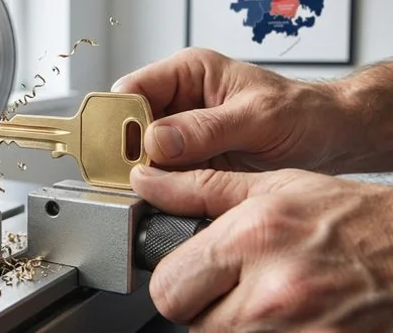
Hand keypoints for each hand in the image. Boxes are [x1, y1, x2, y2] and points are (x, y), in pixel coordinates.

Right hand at [111, 48, 349, 173]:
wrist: (330, 138)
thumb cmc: (303, 114)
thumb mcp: (259, 117)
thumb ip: (207, 129)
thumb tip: (158, 139)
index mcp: (188, 72)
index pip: (133, 89)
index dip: (122, 119)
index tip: (126, 149)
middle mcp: (178, 101)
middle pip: (130, 125)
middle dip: (129, 152)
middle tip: (138, 175)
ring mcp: (181, 133)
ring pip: (141, 154)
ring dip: (145, 174)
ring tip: (157, 189)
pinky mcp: (189, 161)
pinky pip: (162, 175)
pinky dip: (162, 188)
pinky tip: (169, 196)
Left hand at [130, 165, 392, 331]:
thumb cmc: (354, 219)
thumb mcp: (275, 186)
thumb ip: (200, 188)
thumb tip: (147, 183)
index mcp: (252, 239)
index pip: (167, 288)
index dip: (176, 281)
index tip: (193, 273)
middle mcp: (271, 293)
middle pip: (190, 324)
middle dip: (202, 307)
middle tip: (235, 287)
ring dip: (236, 326)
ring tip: (272, 298)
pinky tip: (292, 316)